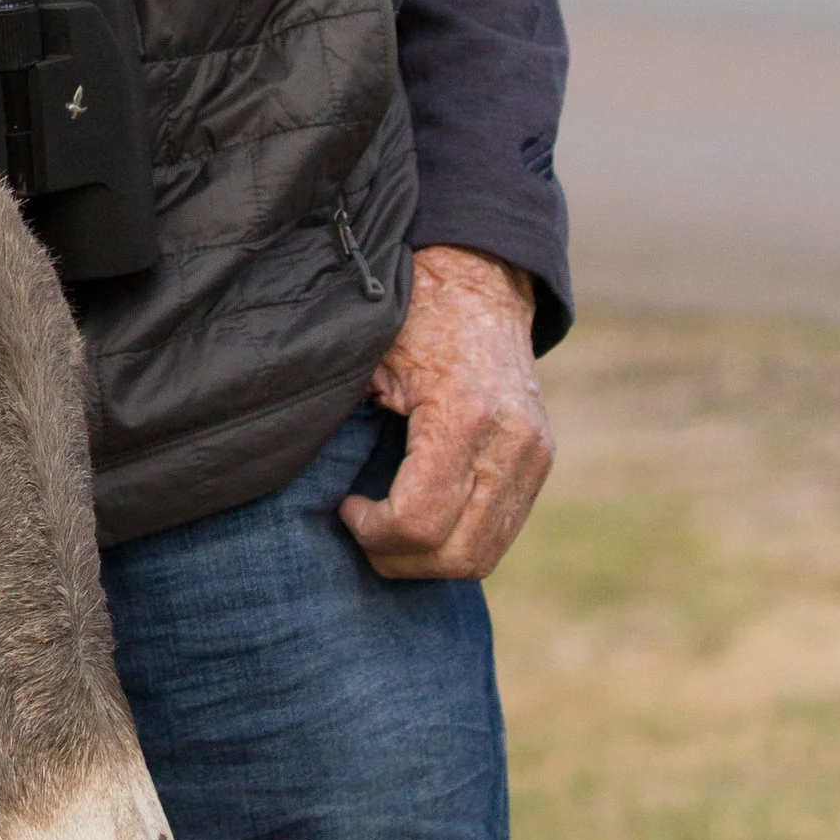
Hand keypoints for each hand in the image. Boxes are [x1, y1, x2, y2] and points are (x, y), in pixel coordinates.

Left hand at [338, 245, 552, 582]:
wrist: (479, 278)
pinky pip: (501, 531)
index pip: (421, 522)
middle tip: (363, 531)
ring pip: (484, 554)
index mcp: (464, 415)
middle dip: (399, 559)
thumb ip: (344, 422)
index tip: (347, 508)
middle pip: (457, 555)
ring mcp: (534, 454)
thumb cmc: (413, 314)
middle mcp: (511, 442)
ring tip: (389, 530)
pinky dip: (458, 540)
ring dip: (429, 560)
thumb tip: (298, 481)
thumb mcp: (368, 359)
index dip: (374, 532)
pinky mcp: (540, 460)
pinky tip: (422, 516)